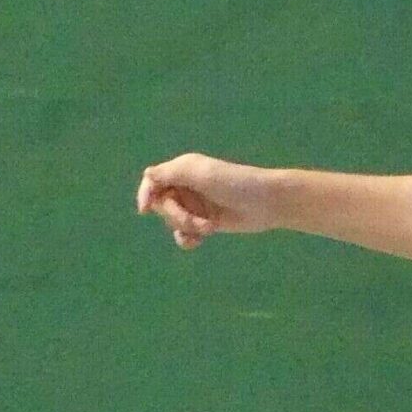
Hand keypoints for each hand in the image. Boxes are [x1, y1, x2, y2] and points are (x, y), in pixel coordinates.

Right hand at [136, 153, 280, 250]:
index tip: (144, 210)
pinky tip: (197, 242)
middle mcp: (186, 186)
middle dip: (177, 216)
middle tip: (197, 222)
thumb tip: (146, 175)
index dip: (145, 194)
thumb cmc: (235, 183)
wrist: (266, 203)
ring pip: (173, 221)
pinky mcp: (205, 222)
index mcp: (183, 170)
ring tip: (208, 228)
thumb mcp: (201, 174)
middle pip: (162, 205)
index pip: (153, 181)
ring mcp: (195, 205)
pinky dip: (188, 239)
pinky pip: (184, 234)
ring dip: (187, 227)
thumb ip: (171, 173)